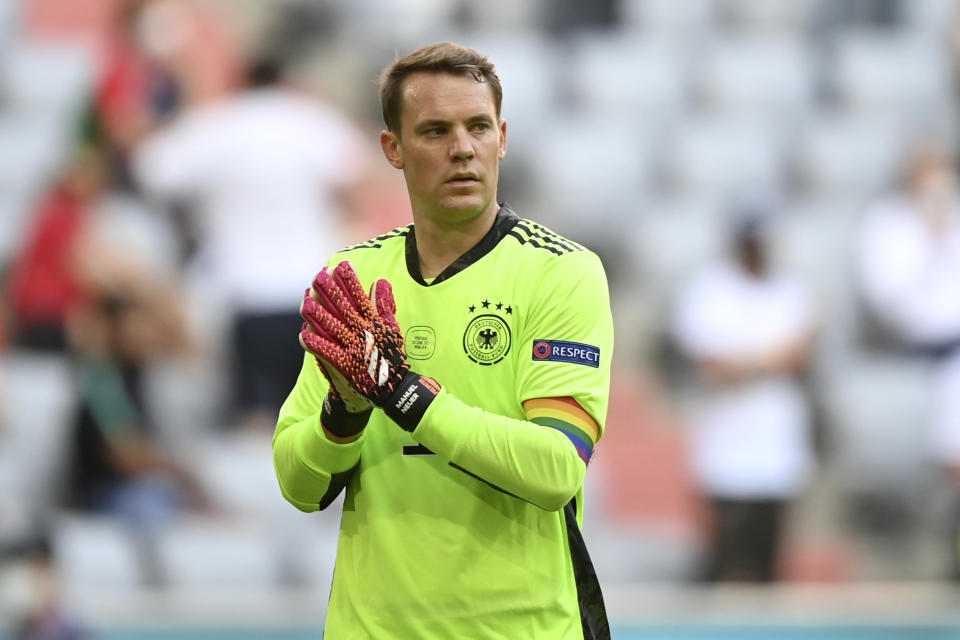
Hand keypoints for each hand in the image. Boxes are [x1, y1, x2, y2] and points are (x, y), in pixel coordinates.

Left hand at [299, 262, 408, 406]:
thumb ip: (385, 304)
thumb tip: (380, 281)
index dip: (350, 282)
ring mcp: (353, 348)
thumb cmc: (390, 355)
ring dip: (318, 316)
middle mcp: (363, 333)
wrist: (391, 387)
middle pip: (344, 309)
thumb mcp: (392, 327)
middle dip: (330, 292)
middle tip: (317, 277)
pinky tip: (304, 334)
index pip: (360, 298)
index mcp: (374, 323)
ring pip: (333, 328)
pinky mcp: (345, 364)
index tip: (340, 266)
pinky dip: (316, 344)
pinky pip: (327, 352)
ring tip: (305, 303)